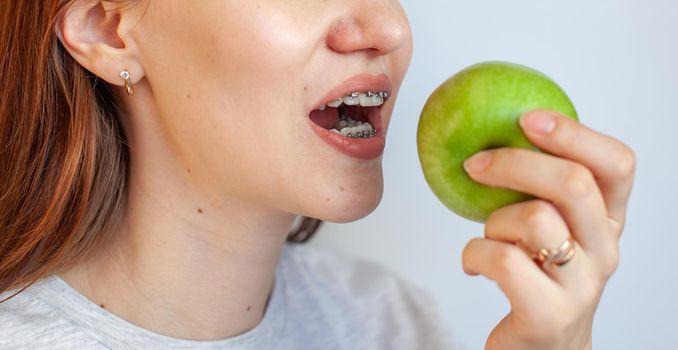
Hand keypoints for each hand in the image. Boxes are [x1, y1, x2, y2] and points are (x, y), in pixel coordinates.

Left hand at [460, 109, 635, 349]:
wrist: (541, 348)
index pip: (617, 165)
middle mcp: (606, 251)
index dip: (574, 133)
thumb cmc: (536, 277)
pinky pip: (504, 261)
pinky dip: (474, 254)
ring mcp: (583, 286)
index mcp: (608, 220)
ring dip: (493, 221)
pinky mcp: (550, 315)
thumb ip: (536, 187)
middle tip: (475, 164)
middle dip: (515, 163)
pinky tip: (473, 264)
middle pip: (573, 184)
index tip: (526, 118)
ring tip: (488, 238)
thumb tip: (490, 132)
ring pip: (534, 220)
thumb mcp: (546, 227)